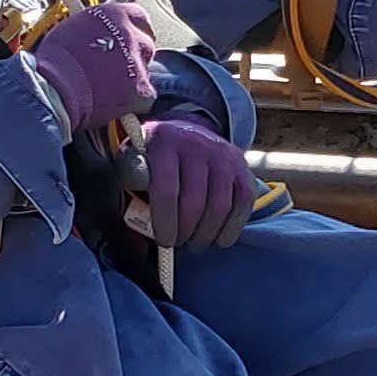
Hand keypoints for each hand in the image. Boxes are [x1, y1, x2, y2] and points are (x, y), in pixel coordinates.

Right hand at [29, 0, 159, 135]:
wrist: (53, 88)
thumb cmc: (54, 60)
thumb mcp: (73, 29)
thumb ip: (96, 27)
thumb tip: (101, 33)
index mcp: (115, 15)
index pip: (139, 17)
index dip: (134, 31)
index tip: (129, 40)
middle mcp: (130, 34)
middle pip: (145, 44)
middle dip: (134, 55)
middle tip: (116, 68)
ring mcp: (138, 62)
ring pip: (145, 71)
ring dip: (133, 78)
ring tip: (110, 89)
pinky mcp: (140, 89)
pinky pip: (146, 97)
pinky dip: (134, 102)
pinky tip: (117, 105)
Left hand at [133, 115, 254, 250]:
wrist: (182, 131)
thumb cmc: (152, 156)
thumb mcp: (132, 161)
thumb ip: (131, 186)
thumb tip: (139, 226)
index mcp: (163, 143)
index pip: (166, 189)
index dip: (166, 221)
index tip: (164, 241)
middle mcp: (196, 144)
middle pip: (195, 201)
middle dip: (186, 231)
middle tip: (178, 244)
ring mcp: (222, 154)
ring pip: (221, 204)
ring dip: (207, 233)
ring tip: (196, 243)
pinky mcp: (241, 165)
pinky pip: (244, 201)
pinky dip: (233, 226)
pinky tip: (219, 239)